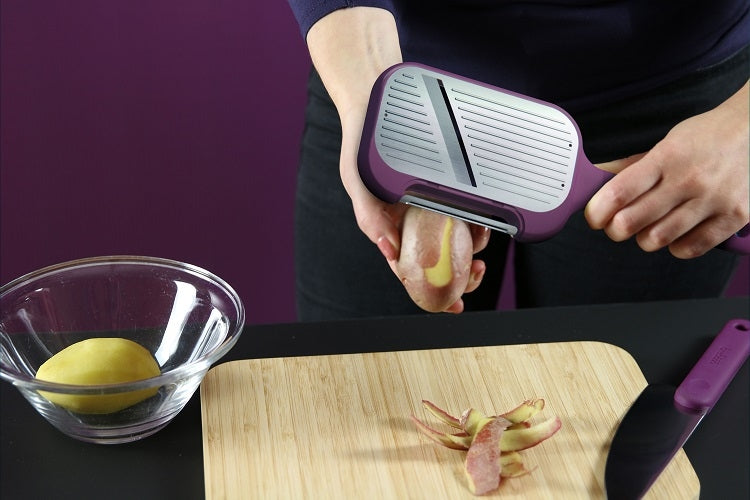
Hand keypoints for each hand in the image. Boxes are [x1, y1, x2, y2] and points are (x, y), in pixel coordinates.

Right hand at [307, 7, 489, 311]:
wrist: (380, 97)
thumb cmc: (362, 141)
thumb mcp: (358, 178)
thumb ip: (369, 215)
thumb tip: (388, 250)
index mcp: (390, 225)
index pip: (410, 268)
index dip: (431, 291)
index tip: (453, 304)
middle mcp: (412, 218)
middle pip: (438, 258)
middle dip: (458, 273)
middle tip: (476, 273)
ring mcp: (431, 203)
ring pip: (456, 237)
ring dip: (471, 247)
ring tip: (481, 242)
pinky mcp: (448, 186)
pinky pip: (466, 209)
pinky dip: (477, 220)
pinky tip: (485, 221)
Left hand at [585, 82, 748, 257]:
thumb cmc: (707, 137)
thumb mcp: (666, 142)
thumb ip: (632, 165)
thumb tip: (596, 175)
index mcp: (667, 157)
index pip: (619, 193)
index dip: (598, 211)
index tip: (594, 217)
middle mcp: (689, 179)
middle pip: (633, 221)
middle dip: (615, 229)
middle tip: (617, 226)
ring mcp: (713, 199)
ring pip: (659, 239)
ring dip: (644, 239)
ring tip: (647, 228)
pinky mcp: (735, 216)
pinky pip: (692, 248)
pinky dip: (675, 248)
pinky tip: (675, 234)